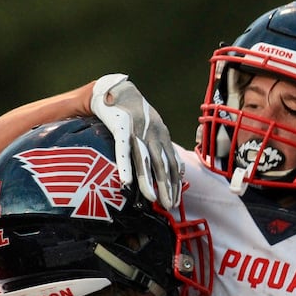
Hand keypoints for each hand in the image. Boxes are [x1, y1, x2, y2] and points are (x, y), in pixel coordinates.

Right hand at [90, 73, 181, 208]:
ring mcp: (138, 129)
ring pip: (146, 160)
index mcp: (162, 134)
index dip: (175, 183)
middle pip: (163, 165)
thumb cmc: (133, 113)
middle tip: (169, 206)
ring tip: (153, 199)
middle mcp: (153, 132)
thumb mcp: (154, 129)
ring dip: (150, 182)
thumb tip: (179, 171)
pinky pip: (123, 149)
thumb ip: (164, 149)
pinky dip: (125, 165)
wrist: (115, 89)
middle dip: (167, 187)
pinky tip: (127, 182)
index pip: (173, 163)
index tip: (176, 201)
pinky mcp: (121, 127)